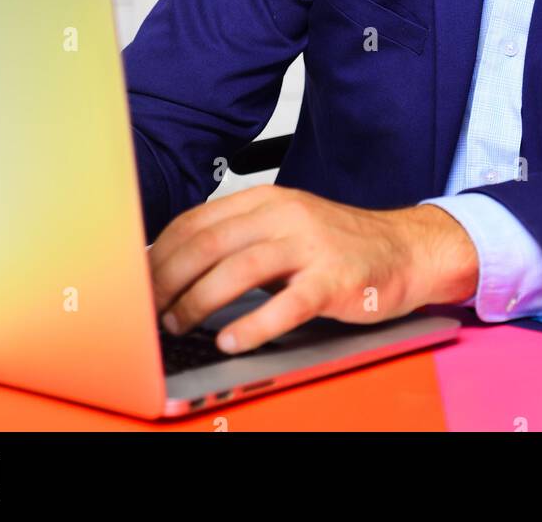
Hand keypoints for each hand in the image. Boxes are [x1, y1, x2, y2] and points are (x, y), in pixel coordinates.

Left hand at [148, 185, 478, 352]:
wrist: (405, 249)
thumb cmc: (337, 245)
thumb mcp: (284, 228)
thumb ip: (238, 240)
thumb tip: (174, 268)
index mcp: (267, 200)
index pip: (198, 220)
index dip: (160, 252)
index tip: (136, 281)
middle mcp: (285, 215)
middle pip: (210, 242)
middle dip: (169, 278)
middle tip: (148, 310)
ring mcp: (311, 245)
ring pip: (240, 268)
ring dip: (199, 300)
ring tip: (178, 325)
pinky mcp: (334, 280)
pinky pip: (287, 303)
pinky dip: (253, 323)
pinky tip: (230, 340)